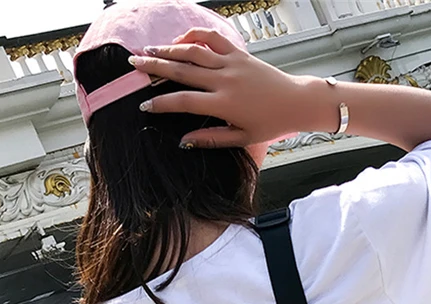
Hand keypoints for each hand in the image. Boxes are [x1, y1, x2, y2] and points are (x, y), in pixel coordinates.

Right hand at [128, 28, 316, 147]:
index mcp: (224, 104)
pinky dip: (195, 35)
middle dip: (154, 67)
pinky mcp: (239, 54)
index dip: (161, 103)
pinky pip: (213, 39)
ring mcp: (232, 64)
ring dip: (168, 48)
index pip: (183, 101)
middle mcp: (225, 80)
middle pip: (182, 70)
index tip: (144, 106)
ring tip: (148, 50)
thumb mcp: (241, 138)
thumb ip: (211, 138)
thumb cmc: (271, 124)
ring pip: (193, 51)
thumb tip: (183, 141)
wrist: (296, 102)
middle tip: (133, 65)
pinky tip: (180, 39)